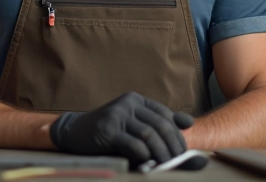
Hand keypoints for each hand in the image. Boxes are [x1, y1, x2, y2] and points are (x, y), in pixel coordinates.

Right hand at [50, 92, 194, 167]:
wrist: (75, 132)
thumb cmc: (109, 133)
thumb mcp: (134, 126)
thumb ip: (159, 126)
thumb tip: (191, 124)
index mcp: (137, 100)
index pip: (165, 115)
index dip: (178, 134)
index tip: (184, 151)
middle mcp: (128, 103)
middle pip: (160, 125)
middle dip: (173, 145)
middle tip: (178, 161)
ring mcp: (117, 115)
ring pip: (149, 134)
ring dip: (161, 153)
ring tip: (165, 164)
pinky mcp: (108, 130)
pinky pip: (133, 143)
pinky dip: (144, 156)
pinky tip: (146, 163)